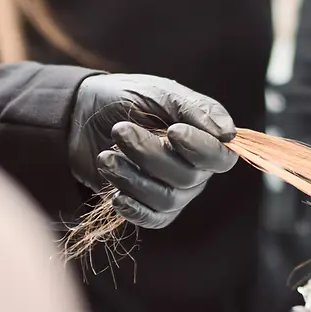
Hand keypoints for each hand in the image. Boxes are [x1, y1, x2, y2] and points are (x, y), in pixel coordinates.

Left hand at [69, 74, 237, 228]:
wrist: (83, 113)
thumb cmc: (128, 98)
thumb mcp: (160, 93)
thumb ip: (195, 109)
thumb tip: (227, 134)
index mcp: (203, 138)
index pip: (221, 157)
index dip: (201, 149)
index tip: (172, 131)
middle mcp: (194, 169)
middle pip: (187, 177)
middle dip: (149, 154)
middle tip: (119, 131)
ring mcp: (172, 190)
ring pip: (166, 198)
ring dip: (133, 178)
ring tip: (106, 157)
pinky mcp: (148, 207)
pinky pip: (152, 218)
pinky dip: (134, 208)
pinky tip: (115, 195)